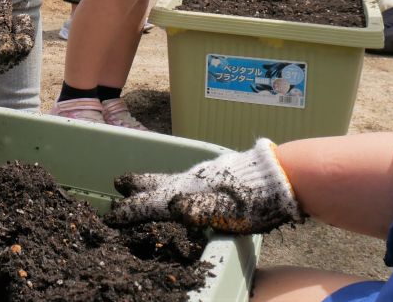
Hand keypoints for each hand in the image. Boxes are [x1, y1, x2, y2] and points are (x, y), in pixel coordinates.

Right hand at [111, 138, 303, 233]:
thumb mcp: (226, 208)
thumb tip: (172, 207)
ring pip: (170, 181)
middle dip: (137, 187)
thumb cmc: (253, 198)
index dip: (132, 209)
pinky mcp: (216, 177)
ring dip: (152, 184)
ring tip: (140, 186)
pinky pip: (184, 181)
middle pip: (157, 184)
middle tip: (118, 185)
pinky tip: (181, 190)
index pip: (152, 201)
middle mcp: (191, 181)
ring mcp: (203, 177)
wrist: (280, 177)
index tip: (112, 216)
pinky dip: (171, 185)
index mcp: (188, 190)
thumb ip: (198, 208)